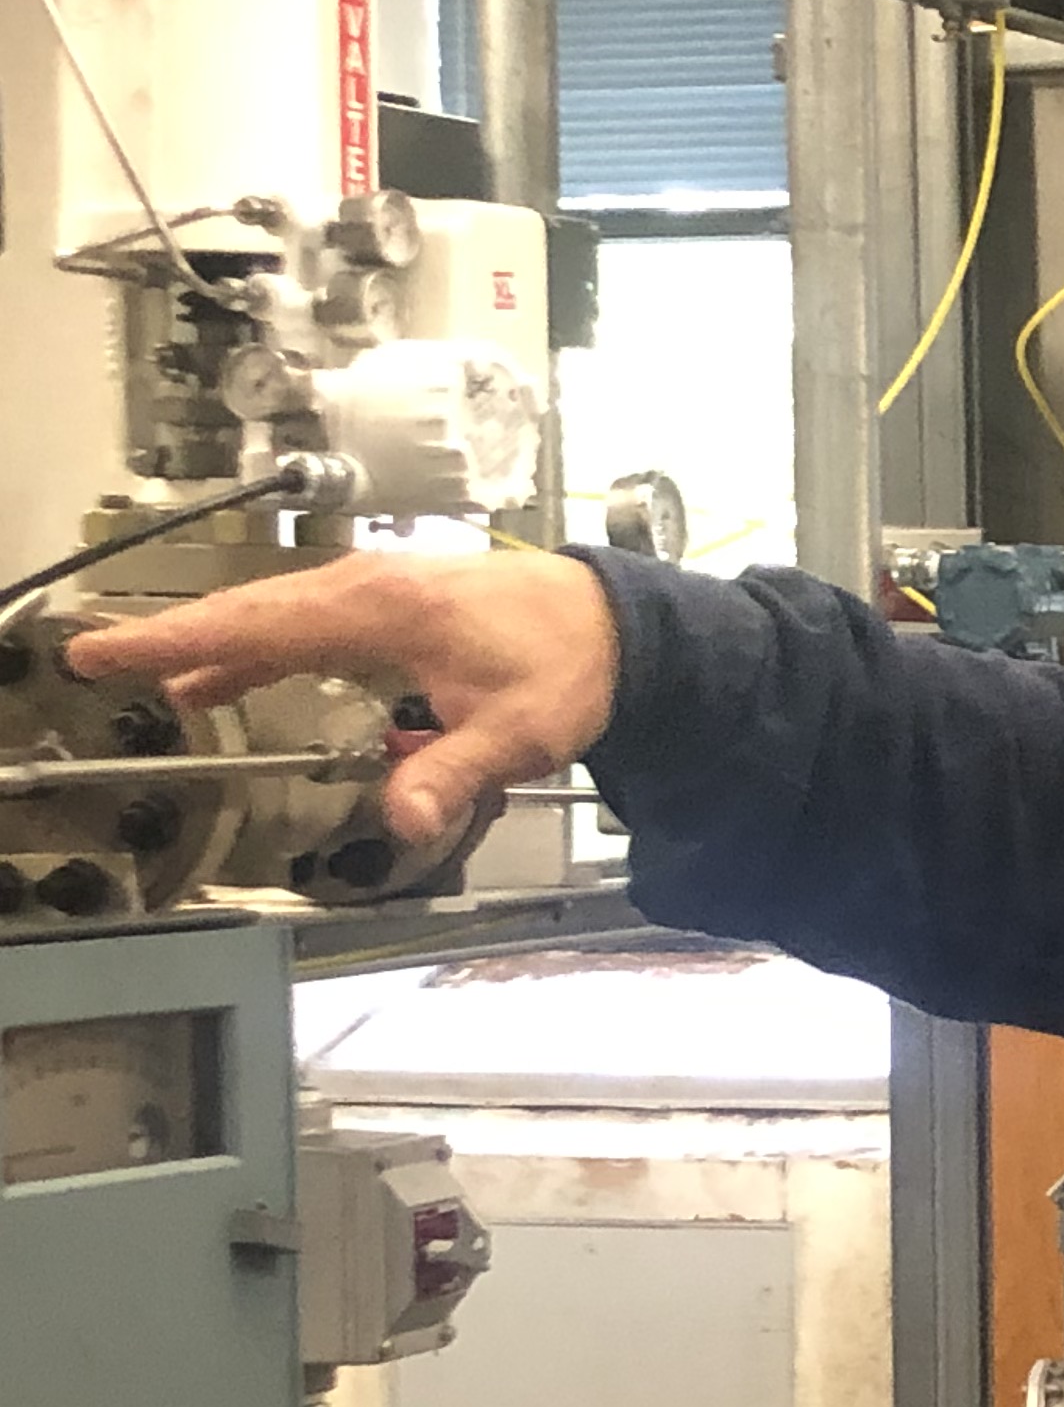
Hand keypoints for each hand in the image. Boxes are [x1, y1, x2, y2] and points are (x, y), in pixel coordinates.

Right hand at [65, 549, 621, 851]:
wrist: (620, 624)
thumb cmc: (571, 666)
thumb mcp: (516, 734)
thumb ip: (451, 776)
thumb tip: (403, 820)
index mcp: (384, 610)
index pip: (258, 627)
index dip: (180, 642)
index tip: (114, 650)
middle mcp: (370, 587)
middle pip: (250, 612)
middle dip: (174, 636)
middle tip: (99, 656)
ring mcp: (379, 588)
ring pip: (274, 613)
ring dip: (214, 642)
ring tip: (151, 675)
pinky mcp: (394, 601)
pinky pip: (305, 619)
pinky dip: (260, 642)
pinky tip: (230, 676)